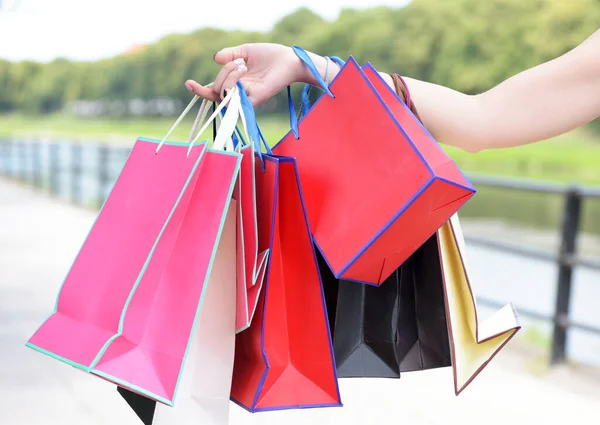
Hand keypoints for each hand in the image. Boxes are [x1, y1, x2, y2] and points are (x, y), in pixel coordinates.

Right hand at [185, 43, 303, 105]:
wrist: (288, 59)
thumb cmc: (269, 56)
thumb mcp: (245, 51)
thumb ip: (229, 55)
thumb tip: (215, 59)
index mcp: (235, 82)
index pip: (213, 91)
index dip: (199, 90)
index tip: (188, 83)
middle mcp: (239, 92)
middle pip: (217, 89)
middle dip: (222, 73)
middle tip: (239, 62)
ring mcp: (247, 97)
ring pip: (224, 92)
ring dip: (229, 76)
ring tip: (244, 65)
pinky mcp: (256, 99)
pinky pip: (237, 98)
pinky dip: (235, 83)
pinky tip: (243, 70)